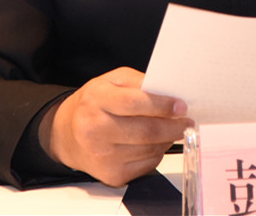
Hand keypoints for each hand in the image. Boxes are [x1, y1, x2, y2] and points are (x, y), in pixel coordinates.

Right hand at [40, 67, 192, 186]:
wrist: (68, 133)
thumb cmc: (95, 102)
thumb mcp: (112, 80)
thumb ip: (139, 82)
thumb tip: (167, 91)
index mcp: (96, 100)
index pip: (136, 103)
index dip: (162, 105)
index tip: (181, 105)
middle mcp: (95, 130)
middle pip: (146, 131)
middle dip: (173, 126)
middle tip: (187, 122)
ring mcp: (102, 156)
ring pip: (149, 150)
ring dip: (167, 139)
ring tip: (173, 129)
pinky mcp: (111, 175)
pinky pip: (146, 165)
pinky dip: (157, 153)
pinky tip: (156, 142)